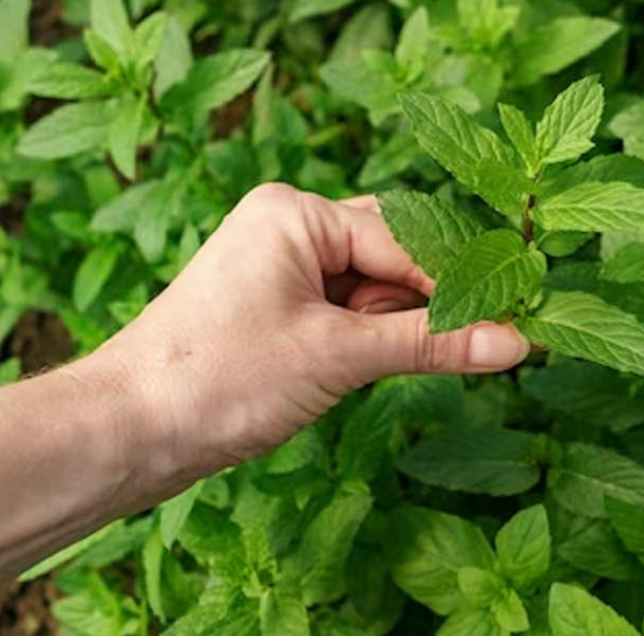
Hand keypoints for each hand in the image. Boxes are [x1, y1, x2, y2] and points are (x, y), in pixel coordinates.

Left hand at [88, 183, 529, 485]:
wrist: (126, 432)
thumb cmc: (219, 379)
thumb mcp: (338, 357)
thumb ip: (431, 343)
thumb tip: (516, 340)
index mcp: (297, 213)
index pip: (406, 240)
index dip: (458, 284)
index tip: (517, 315)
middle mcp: (289, 227)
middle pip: (393, 256)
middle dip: (426, 304)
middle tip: (484, 340)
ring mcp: (281, 269)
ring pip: (373, 289)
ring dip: (396, 327)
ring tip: (400, 364)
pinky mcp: (277, 310)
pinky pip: (347, 313)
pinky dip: (369, 340)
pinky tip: (368, 369)